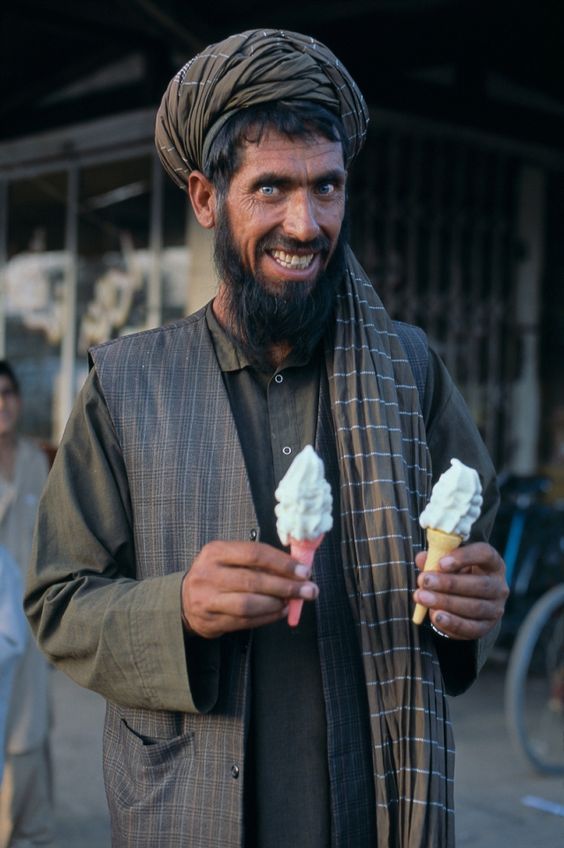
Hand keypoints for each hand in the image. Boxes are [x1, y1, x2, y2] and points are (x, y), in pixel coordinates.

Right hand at [181, 540, 318, 638]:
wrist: (183, 600)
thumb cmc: (216, 574)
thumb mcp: (229, 557)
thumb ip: (257, 560)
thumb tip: (295, 568)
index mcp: (216, 551)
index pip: (254, 554)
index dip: (282, 563)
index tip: (303, 570)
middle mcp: (209, 574)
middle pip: (254, 581)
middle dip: (286, 586)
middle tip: (309, 590)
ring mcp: (207, 599)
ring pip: (249, 604)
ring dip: (277, 604)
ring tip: (292, 602)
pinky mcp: (211, 621)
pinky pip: (245, 621)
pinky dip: (267, 617)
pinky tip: (280, 612)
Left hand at [413, 542, 508, 639]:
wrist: (468, 601)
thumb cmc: (458, 575)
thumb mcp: (449, 563)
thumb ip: (436, 559)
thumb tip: (421, 558)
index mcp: (492, 563)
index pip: (485, 554)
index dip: (464, 557)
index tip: (441, 562)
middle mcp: (499, 586)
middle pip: (479, 584)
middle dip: (449, 583)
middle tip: (424, 581)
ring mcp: (495, 608)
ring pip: (474, 607)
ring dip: (446, 602)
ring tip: (423, 597)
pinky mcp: (486, 627)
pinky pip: (471, 628)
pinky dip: (452, 623)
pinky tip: (435, 616)